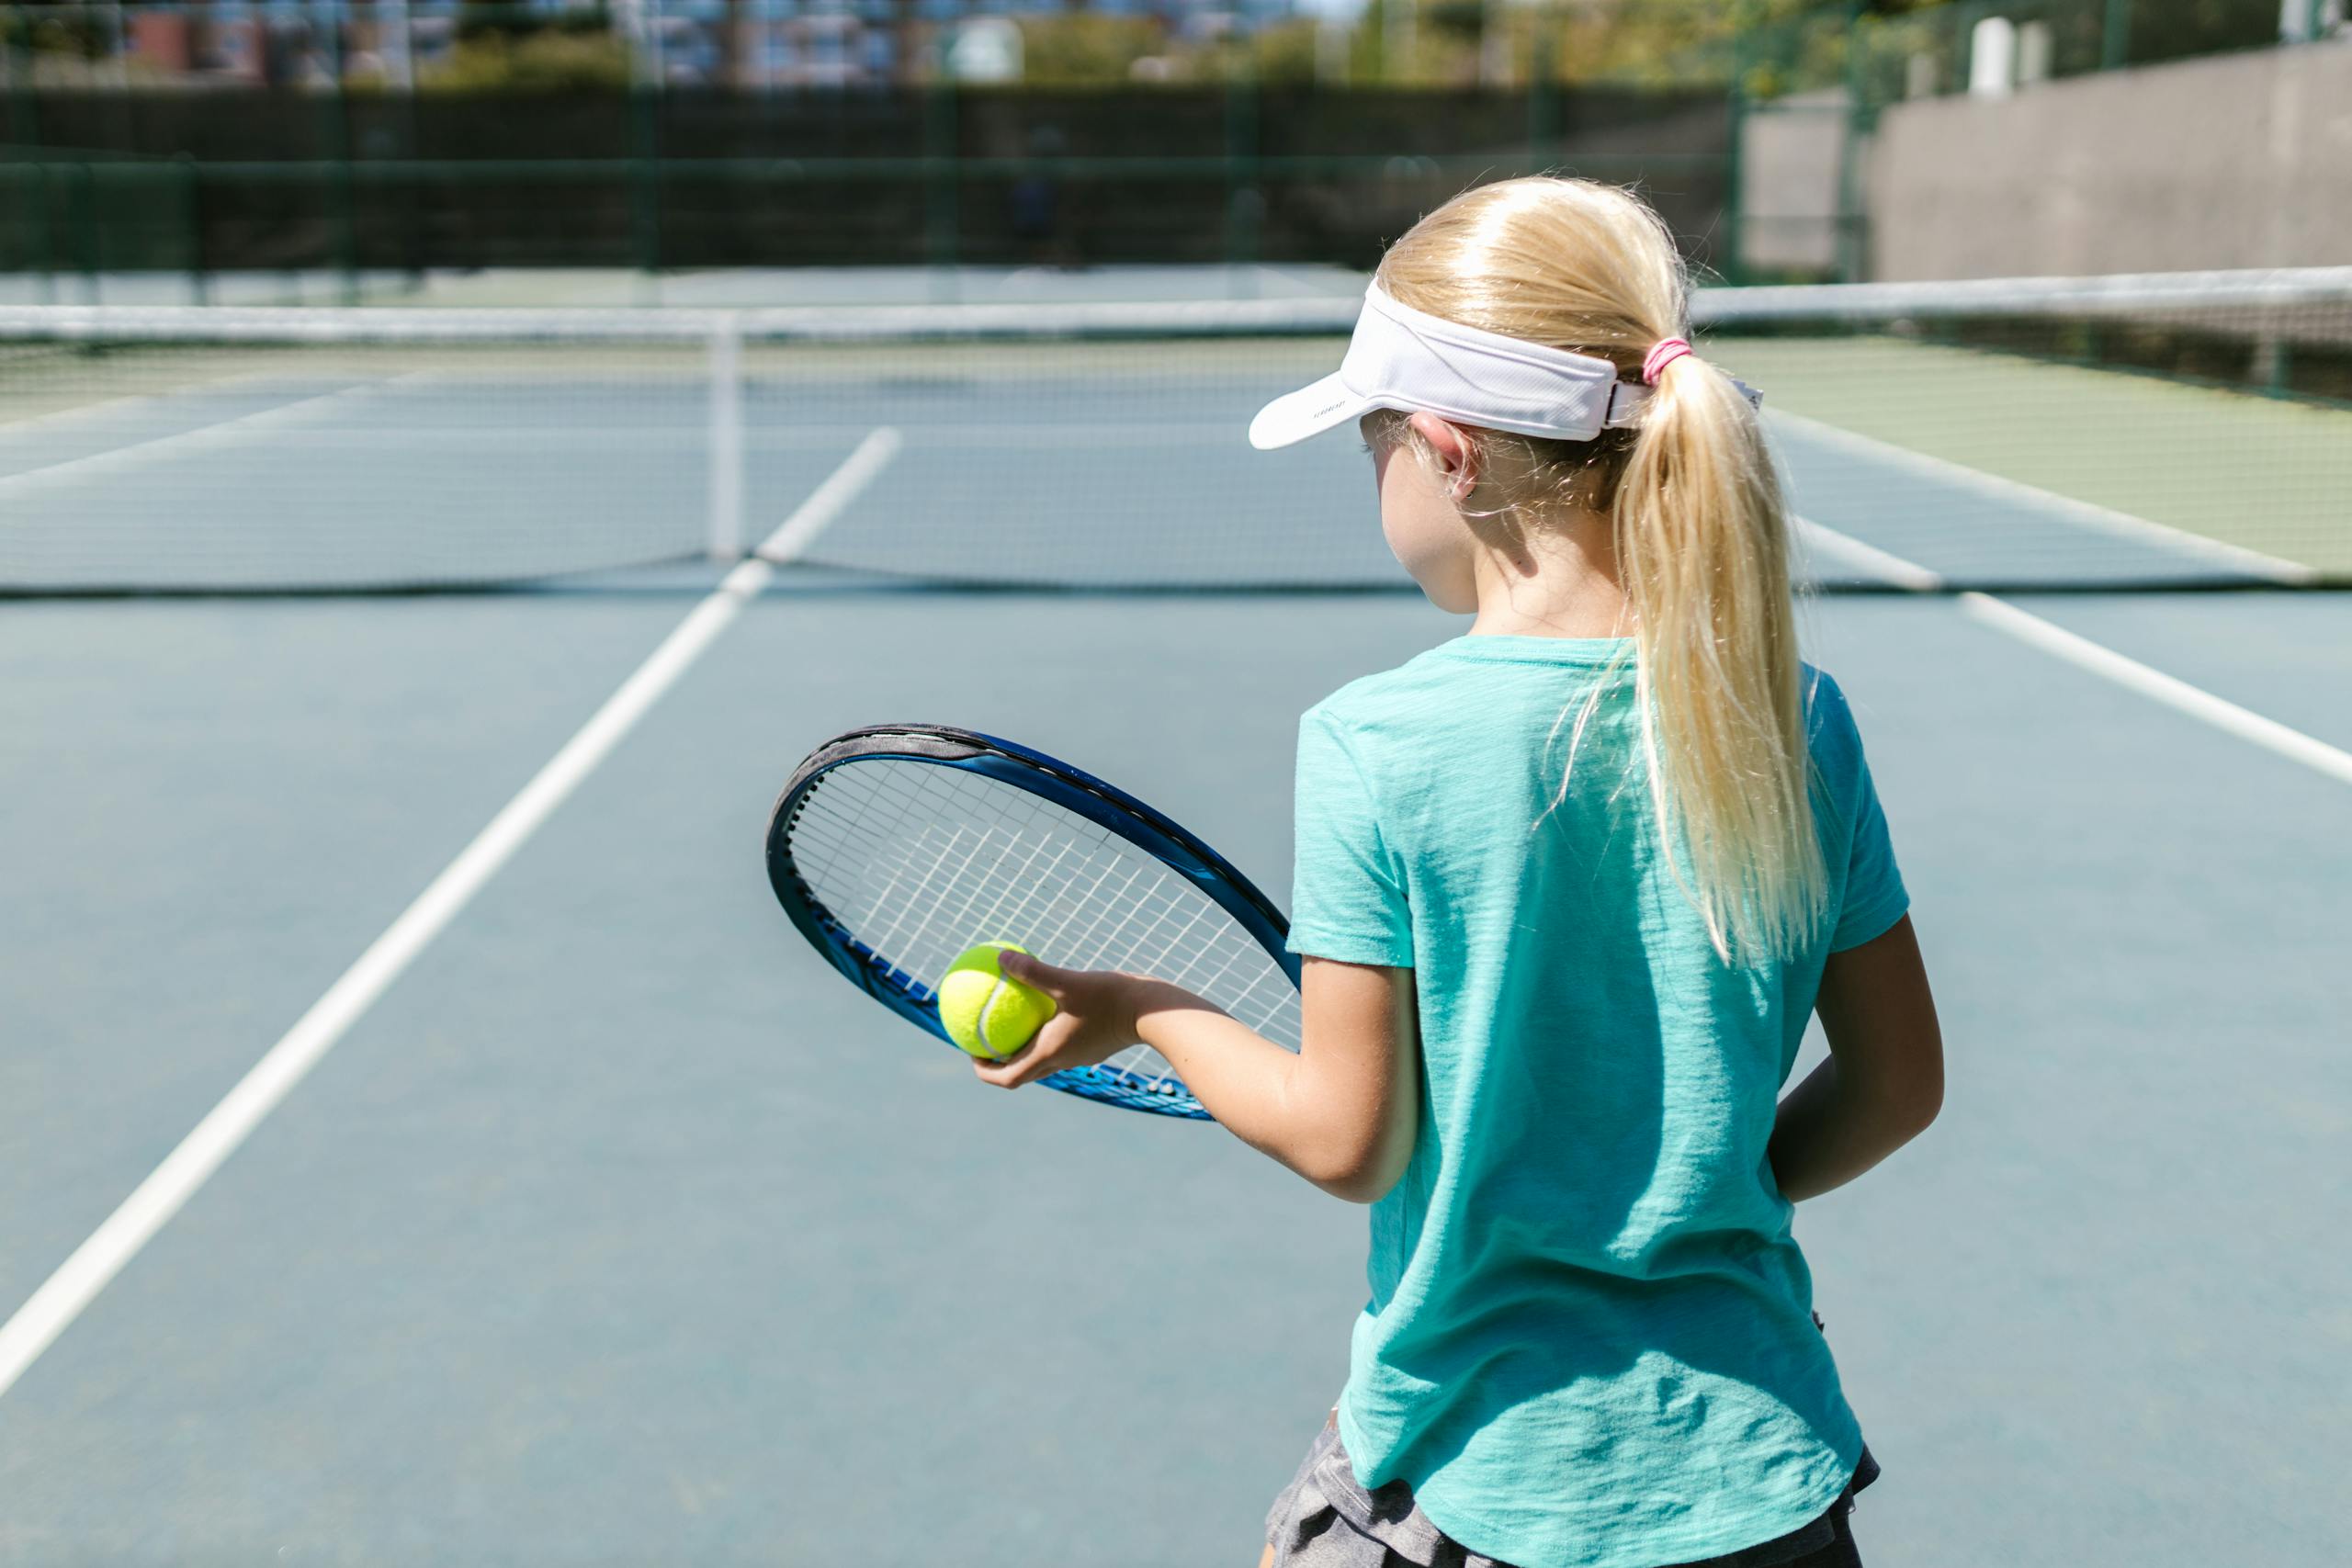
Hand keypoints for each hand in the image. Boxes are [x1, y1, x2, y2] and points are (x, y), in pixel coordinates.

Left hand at [968, 951, 1149, 1090]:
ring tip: (1010, 1022)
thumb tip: (1001, 958)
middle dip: (998, 1063)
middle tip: (983, 1039)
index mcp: (1049, 1053)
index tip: (971, 1052)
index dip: (984, 1071)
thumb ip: (1034, 972)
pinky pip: (1059, 1045)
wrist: (1153, 1013)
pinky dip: (1045, 1035)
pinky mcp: (1092, 1046)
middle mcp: (1062, 1061)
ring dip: (1022, 1050)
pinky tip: (1046, 1007)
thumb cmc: (1111, 998)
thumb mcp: (1069, 981)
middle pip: (1021, 1073)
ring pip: (1041, 1061)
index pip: (1007, 1078)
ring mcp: (1078, 1056)